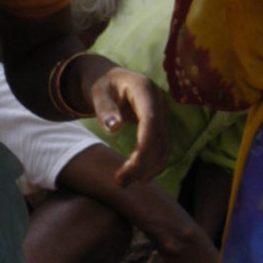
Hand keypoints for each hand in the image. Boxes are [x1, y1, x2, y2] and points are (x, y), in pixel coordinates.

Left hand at [79, 64, 169, 187]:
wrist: (112, 80)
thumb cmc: (103, 86)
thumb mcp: (98, 94)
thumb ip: (105, 109)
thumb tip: (113, 128)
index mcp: (144, 89)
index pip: (151, 120)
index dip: (145, 144)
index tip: (132, 166)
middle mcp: (159, 100)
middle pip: (159, 136)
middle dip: (143, 162)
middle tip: (121, 182)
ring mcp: (164, 112)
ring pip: (164, 145)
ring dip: (150, 167)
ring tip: (127, 182)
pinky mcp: (163, 123)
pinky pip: (164, 146)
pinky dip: (155, 163)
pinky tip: (142, 177)